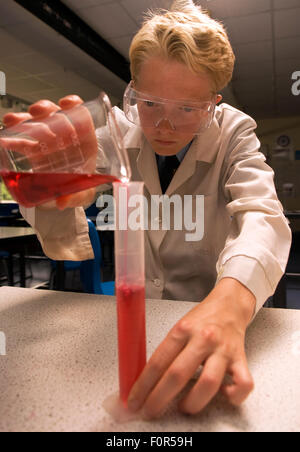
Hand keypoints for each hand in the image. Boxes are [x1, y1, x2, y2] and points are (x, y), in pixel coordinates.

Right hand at [2, 96, 97, 209]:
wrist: (63, 198)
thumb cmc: (79, 191)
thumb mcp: (82, 195)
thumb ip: (75, 197)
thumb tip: (62, 202)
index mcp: (84, 141)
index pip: (81, 115)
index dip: (74, 105)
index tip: (65, 104)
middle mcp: (66, 136)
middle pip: (56, 113)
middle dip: (45, 109)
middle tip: (37, 113)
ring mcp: (48, 140)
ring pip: (37, 121)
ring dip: (25, 117)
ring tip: (14, 120)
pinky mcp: (33, 148)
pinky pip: (22, 136)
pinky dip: (12, 134)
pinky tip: (5, 135)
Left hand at [128, 277, 255, 417]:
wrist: (229, 305)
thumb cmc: (202, 319)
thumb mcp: (178, 328)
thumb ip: (166, 352)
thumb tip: (146, 381)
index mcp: (182, 330)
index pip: (158, 361)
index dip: (143, 385)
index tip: (134, 401)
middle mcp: (203, 339)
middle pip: (178, 374)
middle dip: (159, 398)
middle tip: (150, 411)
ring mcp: (223, 350)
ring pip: (208, 383)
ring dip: (192, 402)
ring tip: (184, 407)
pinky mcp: (241, 359)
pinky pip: (243, 384)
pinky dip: (233, 397)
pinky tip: (222, 395)